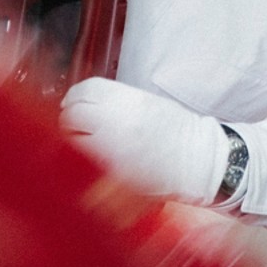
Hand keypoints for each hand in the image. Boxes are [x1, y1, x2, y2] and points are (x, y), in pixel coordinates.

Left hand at [60, 77, 227, 202]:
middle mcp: (115, 122)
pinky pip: (82, 166)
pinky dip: (82, 163)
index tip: (74, 101)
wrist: (196, 159)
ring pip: (71, 142)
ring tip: (84, 144)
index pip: (85, 90)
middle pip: (72, 115)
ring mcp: (110, 151)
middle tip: (76, 124)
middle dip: (70, 119)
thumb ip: (115, 102)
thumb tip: (85, 104)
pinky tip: (90, 162)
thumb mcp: (146, 104)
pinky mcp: (109, 176)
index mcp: (128, 101)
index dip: (75, 96)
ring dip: (73, 141)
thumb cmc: (175, 132)